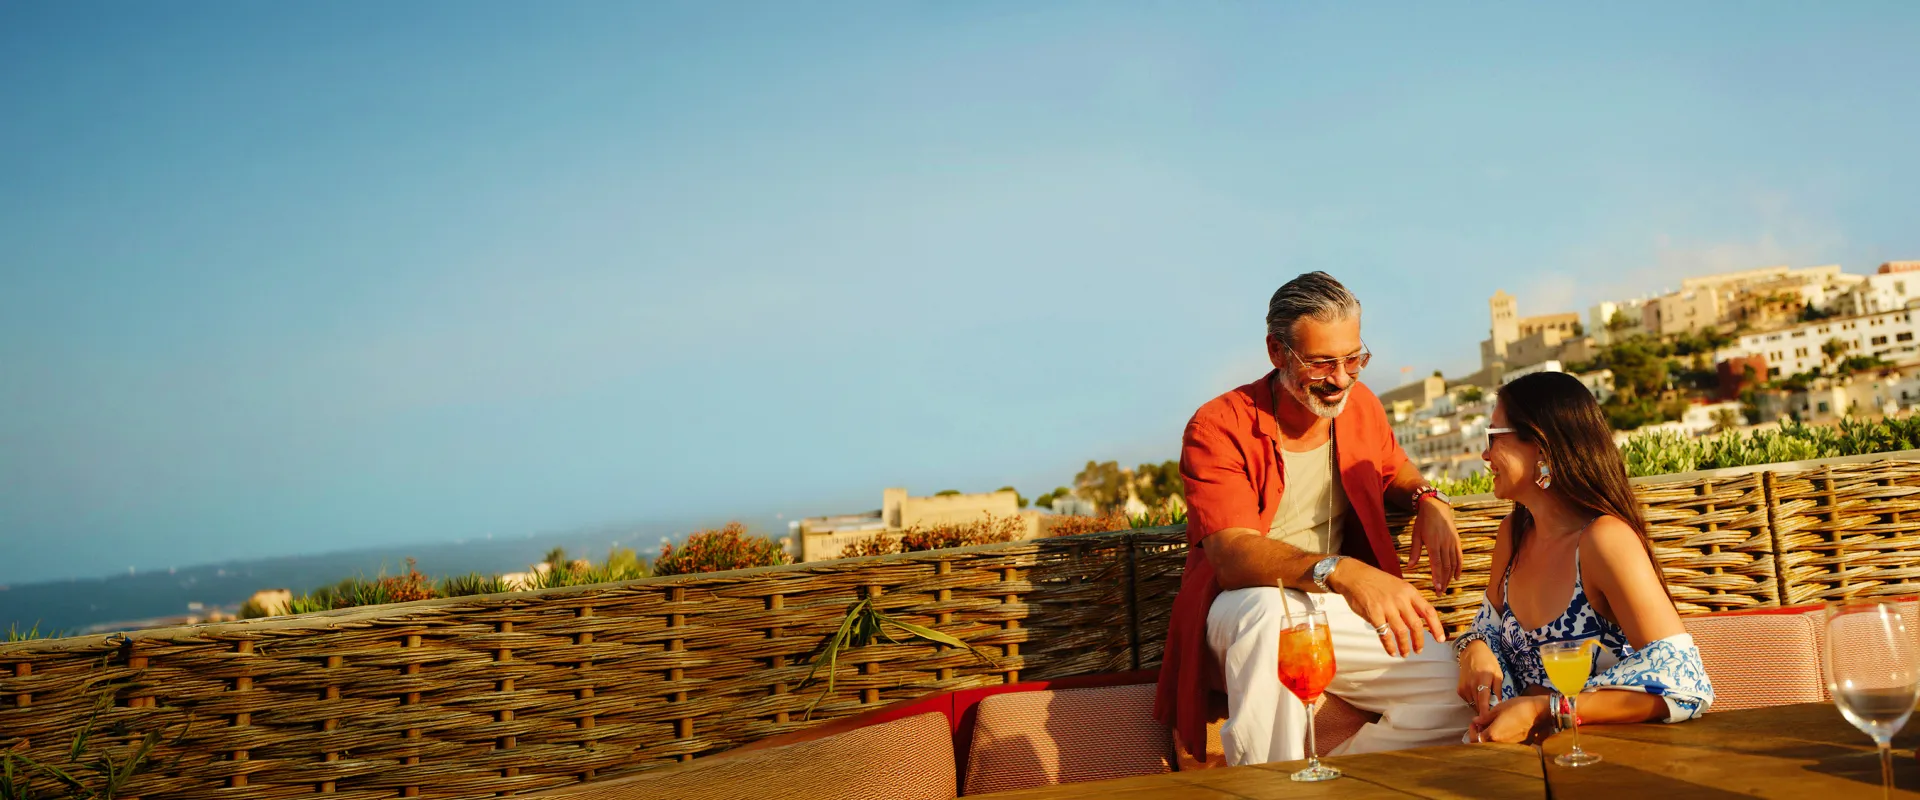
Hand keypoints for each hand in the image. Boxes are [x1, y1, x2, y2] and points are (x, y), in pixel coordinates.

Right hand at [1327, 559, 1445, 657]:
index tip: (1440, 639)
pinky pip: (1384, 634)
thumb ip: (1408, 602)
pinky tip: (1391, 651)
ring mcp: (1387, 606)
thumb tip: (1418, 621)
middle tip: (1419, 650)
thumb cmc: (1376, 582)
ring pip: (1401, 631)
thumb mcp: (1398, 586)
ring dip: (1404, 646)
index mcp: (1409, 591)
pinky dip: (1389, 645)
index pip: (1428, 611)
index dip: (1436, 627)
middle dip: (1419, 641)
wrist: (1354, 575)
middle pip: (1416, 625)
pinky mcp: (1374, 613)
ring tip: (1405, 653)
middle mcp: (1400, 599)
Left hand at [1407, 497, 1462, 592]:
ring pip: (1453, 564)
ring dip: (1450, 577)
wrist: (1436, 507)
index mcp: (1433, 543)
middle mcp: (1445, 544)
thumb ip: (1414, 552)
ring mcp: (1452, 543)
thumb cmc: (1423, 521)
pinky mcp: (1457, 541)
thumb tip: (1410, 567)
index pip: (1436, 564)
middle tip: (1440, 593)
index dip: (1438, 577)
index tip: (1437, 588)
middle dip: (1443, 581)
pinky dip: (1459, 568)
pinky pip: (1459, 557)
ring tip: (1445, 588)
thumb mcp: (1416, 535)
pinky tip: (1456, 577)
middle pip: (1446, 567)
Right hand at [1455, 640, 1502, 717]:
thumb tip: (1500, 705)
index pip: (1484, 701)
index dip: (1486, 713)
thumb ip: (1498, 690)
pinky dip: (1474, 702)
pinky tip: (1479, 696)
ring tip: (1488, 705)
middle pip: (1478, 706)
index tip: (1490, 722)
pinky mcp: (1459, 690)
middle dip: (1486, 712)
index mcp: (1482, 680)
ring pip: (1473, 705)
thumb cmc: (1488, 662)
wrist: (1471, 652)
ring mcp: (1464, 688)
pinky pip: (1468, 701)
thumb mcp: (1497, 674)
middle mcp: (1471, 685)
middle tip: (1495, 715)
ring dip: (1480, 707)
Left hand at [1468, 695, 1550, 743]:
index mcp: (1493, 735)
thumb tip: (1475, 721)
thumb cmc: (1518, 707)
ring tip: (1491, 726)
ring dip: (1489, 737)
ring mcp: (1511, 746)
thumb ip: (1485, 717)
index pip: (1476, 739)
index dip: (1472, 731)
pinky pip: (1505, 745)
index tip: (1474, 723)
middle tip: (1480, 725)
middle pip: (1484, 745)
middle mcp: (1501, 744)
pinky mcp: (1519, 746)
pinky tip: (1502, 729)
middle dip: (1479, 735)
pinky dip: (1500, 739)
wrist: (1539, 713)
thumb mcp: (1498, 708)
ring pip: (1494, 745)